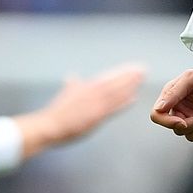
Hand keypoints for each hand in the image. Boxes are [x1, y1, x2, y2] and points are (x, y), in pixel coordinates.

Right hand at [16, 63, 145, 155]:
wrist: (49, 125)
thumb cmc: (56, 112)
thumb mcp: (65, 94)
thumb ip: (71, 85)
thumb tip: (71, 76)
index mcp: (85, 86)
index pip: (107, 77)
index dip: (121, 72)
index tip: (132, 67)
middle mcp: (91, 93)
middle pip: (114, 82)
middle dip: (129, 75)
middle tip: (143, 69)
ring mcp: (94, 104)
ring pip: (116, 92)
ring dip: (130, 84)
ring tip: (141, 78)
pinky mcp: (95, 116)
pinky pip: (113, 107)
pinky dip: (124, 102)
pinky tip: (134, 98)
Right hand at [151, 66, 192, 140]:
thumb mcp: (192, 78)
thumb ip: (174, 92)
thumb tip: (159, 108)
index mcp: (172, 96)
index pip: (158, 115)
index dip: (168, 122)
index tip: (183, 121)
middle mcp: (179, 109)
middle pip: (177, 129)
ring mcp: (191, 118)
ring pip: (191, 135)